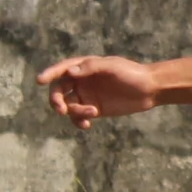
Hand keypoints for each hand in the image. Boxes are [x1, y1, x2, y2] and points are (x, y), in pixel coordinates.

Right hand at [39, 55, 158, 128]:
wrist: (150, 89)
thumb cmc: (132, 73)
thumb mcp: (112, 67)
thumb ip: (91, 67)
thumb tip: (70, 72)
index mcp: (84, 67)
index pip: (61, 70)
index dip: (49, 74)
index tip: (40, 81)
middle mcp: (82, 81)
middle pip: (59, 90)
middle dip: (56, 100)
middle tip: (61, 109)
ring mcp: (86, 96)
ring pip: (68, 106)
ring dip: (74, 112)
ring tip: (93, 113)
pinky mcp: (94, 109)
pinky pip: (78, 117)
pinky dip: (78, 121)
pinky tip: (87, 125)